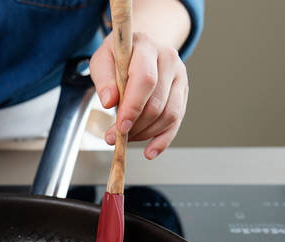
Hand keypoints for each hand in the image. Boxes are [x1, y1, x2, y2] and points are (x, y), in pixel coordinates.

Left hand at [90, 31, 187, 158]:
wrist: (139, 48)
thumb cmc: (117, 57)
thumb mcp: (101, 61)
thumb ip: (103, 79)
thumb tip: (109, 102)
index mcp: (146, 47)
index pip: (145, 80)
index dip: (133, 107)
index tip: (119, 127)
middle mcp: (168, 59)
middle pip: (157, 102)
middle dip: (135, 125)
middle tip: (114, 136)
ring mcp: (179, 76)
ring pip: (168, 114)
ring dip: (145, 133)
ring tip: (126, 137)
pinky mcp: (183, 92)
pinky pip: (176, 121)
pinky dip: (162, 140)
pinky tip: (150, 152)